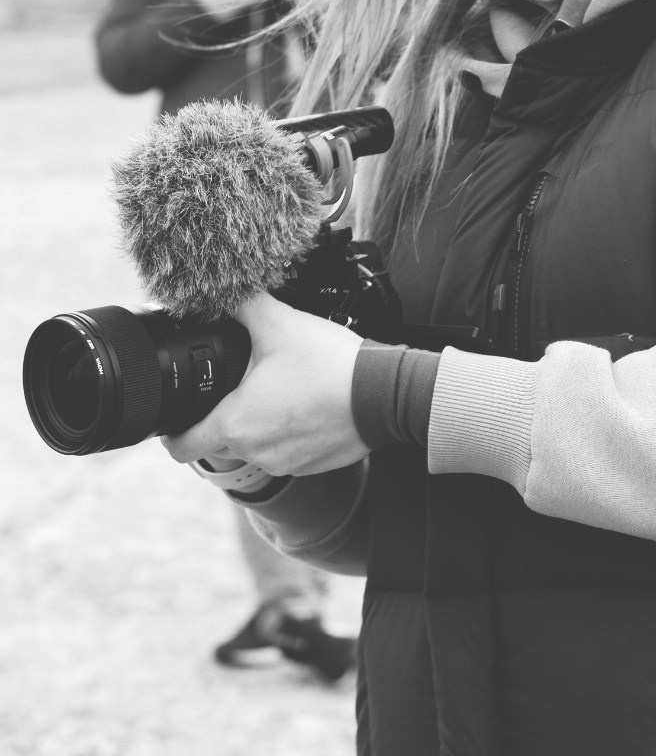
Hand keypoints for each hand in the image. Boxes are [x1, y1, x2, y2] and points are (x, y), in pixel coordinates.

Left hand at [161, 293, 366, 476]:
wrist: (383, 394)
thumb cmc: (329, 364)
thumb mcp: (279, 323)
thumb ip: (242, 304)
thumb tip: (220, 289)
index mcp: (234, 424)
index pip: (182, 447)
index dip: (172, 434)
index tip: (178, 420)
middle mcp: (255, 452)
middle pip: (221, 442)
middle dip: (224, 418)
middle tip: (242, 387)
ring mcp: (286, 463)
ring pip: (257, 447)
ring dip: (260, 426)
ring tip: (281, 393)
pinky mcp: (313, 467)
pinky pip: (288, 453)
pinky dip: (291, 434)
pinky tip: (306, 406)